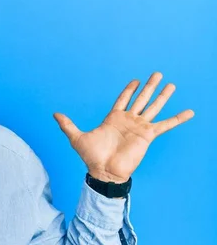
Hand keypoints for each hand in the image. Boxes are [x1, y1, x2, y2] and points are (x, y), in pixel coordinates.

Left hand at [53, 72, 193, 182]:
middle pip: (141, 99)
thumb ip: (67, 125)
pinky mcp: (147, 136)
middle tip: (157, 73)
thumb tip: (54, 114)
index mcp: (113, 118)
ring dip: (163, 96)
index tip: (135, 80)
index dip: (129, 90)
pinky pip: (165, 125)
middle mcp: (128, 120)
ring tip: (171, 85)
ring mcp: (139, 127)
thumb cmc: (91, 157)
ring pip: (153, 107)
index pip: (123, 99)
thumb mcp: (76, 137)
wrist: (103, 171)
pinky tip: (189, 112)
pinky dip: (177, 118)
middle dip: (149, 86)